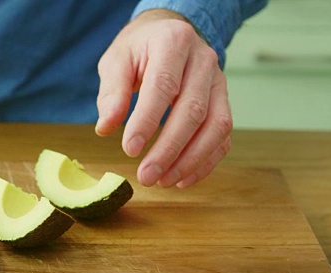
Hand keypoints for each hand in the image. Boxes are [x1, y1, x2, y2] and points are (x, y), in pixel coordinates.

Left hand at [96, 9, 231, 187]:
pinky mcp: (224, 102)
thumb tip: (105, 127)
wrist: (170, 33)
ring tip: (163, 181)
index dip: (147, 121)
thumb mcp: (117, 60)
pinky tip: (182, 178)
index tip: (130, 149)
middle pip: (193, 111)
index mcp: (173, 43)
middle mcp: (203, 61)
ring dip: (191, 160)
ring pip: (216, 126)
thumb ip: (112, 92)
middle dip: (169, 149)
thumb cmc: (139, 49)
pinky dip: (206, 162)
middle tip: (146, 176)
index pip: (163, 86)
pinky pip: (223, 137)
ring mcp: (219, 83)